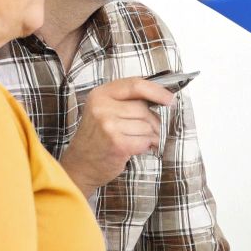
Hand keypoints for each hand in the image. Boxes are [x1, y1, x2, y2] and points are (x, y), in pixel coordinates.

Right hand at [58, 78, 174, 196]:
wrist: (80, 165)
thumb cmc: (97, 138)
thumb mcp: (105, 110)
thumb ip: (128, 100)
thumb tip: (164, 97)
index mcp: (100, 94)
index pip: (136, 85)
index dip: (157, 91)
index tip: (170, 99)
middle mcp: (102, 107)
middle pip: (144, 108)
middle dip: (152, 121)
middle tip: (144, 131)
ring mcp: (108, 125)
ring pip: (147, 125)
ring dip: (149, 136)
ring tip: (134, 140)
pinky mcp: (117, 143)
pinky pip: (146, 140)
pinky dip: (145, 146)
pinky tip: (134, 148)